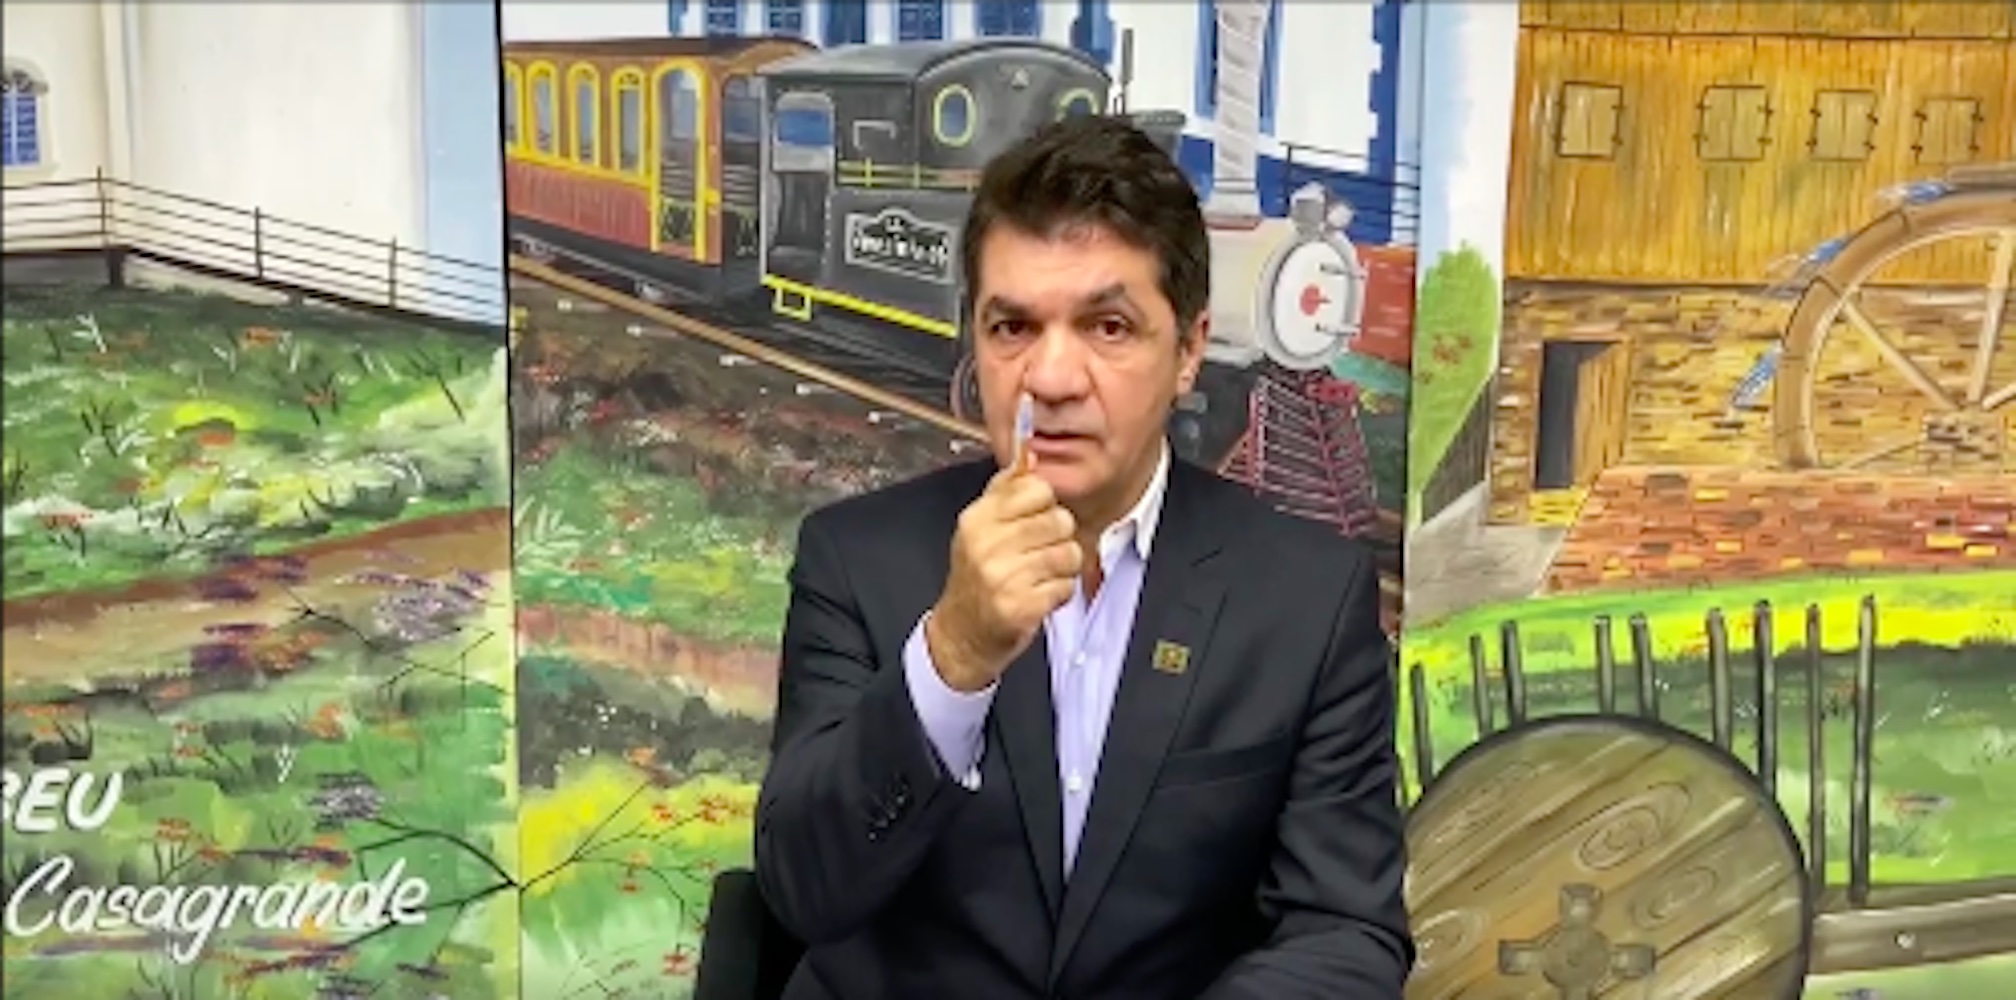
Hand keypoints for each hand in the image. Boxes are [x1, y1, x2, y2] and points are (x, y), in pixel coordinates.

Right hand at [927, 454, 1080, 691]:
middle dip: (1058, 538)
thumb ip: (1005, 490)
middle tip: (1039, 553)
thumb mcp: (979, 528)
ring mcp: (1003, 577)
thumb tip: (1029, 454)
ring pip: (1067, 552)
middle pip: (1058, 519)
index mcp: (977, 519)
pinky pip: (1065, 586)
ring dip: (1062, 568)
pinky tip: (1039, 597)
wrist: (960, 635)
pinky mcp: (1021, 607)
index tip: (1034, 519)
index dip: (1045, 504)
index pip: (1036, 488)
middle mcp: (986, 545)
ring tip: (1041, 576)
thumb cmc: (976, 579)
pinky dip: (1059, 593)